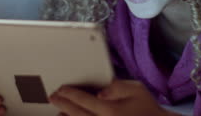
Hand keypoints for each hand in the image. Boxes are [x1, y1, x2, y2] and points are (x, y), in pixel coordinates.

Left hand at [49, 79, 172, 115]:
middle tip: (53, 97)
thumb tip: (100, 91)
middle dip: (63, 104)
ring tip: (59, 111)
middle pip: (77, 114)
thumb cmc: (148, 109)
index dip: (70, 94)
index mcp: (111, 110)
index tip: (62, 89)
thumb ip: (117, 86)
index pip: (84, 100)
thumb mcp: (137, 89)